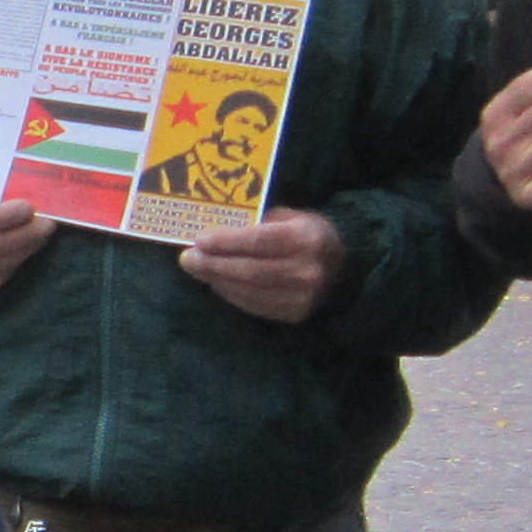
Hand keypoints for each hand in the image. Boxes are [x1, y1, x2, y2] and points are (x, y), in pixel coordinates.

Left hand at [179, 209, 342, 323]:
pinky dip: (231, 295)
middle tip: (187, 259)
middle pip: (248, 270)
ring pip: (248, 291)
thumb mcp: (290, 217)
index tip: (199, 240)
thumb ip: (258, 223)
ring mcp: (301, 297)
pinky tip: (218, 283)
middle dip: (213, 264)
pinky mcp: (294, 314)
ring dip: (217, 280)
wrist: (344, 268)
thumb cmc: (309, 234)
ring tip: (198, 269)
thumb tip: (216, 232)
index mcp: (305, 239)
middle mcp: (305, 270)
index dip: (226, 242)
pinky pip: (254, 306)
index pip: (258, 242)